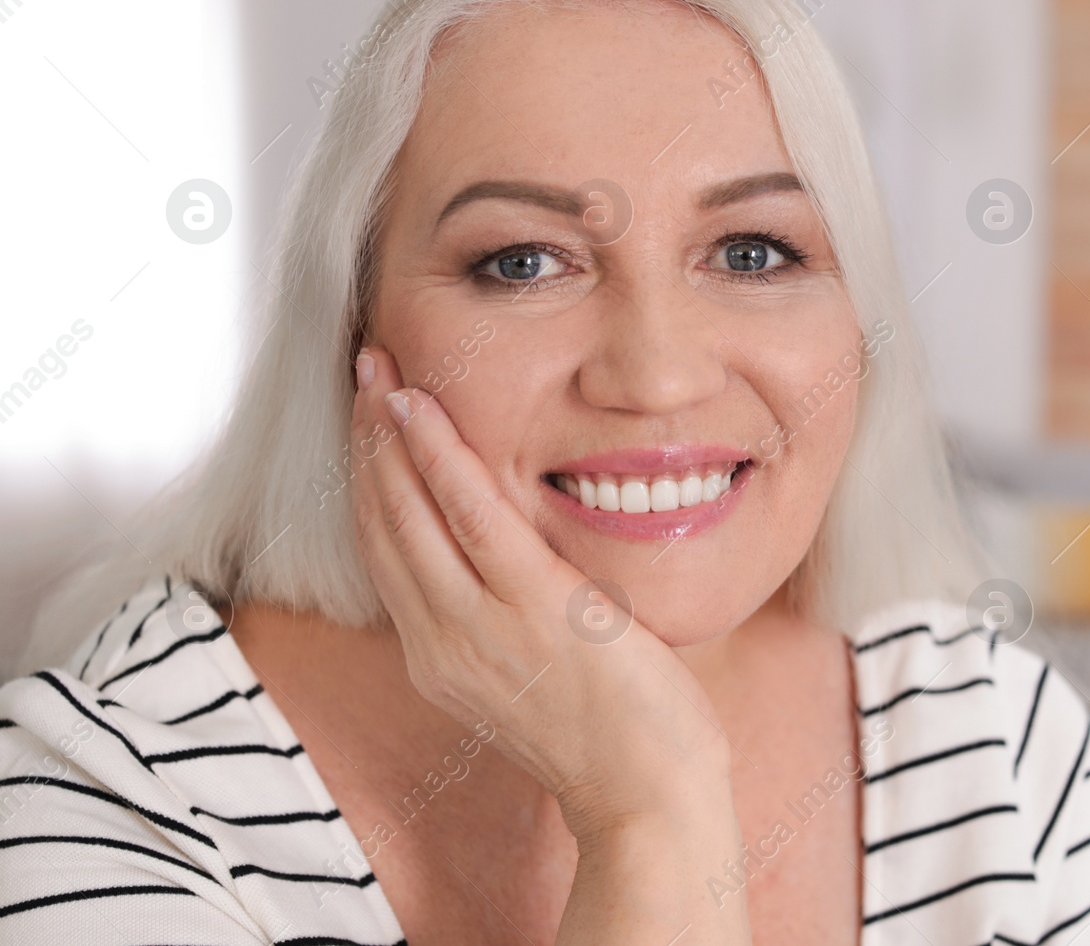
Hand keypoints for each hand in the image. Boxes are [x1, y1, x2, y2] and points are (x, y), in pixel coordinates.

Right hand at [350, 345, 749, 942]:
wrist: (646, 798)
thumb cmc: (611, 738)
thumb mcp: (533, 676)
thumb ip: (505, 621)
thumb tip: (513, 565)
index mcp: (440, 657)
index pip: (389, 554)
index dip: (371, 483)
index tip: (369, 425)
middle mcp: (439, 641)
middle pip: (384, 524)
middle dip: (366, 442)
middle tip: (363, 372)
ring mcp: (480, 626)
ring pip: (410, 512)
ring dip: (387, 434)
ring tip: (378, 371)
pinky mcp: (533, 606)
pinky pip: (471, 516)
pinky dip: (439, 457)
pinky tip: (420, 410)